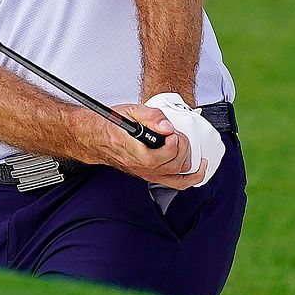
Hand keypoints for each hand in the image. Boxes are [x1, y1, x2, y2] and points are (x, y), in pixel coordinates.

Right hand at [76, 104, 206, 188]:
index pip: (162, 155)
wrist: (95, 137)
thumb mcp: (129, 111)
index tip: (170, 130)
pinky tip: (198, 168)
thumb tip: (167, 126)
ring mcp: (146, 173)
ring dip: (187, 158)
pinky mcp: (150, 175)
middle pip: (173, 165)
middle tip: (175, 134)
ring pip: (177, 175)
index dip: (174, 142)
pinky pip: (175, 183)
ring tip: (183, 144)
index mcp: (134, 151)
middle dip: (182, 147)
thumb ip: (151, 116)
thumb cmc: (110, 125)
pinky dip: (191, 178)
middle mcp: (141, 166)